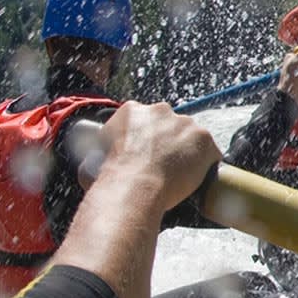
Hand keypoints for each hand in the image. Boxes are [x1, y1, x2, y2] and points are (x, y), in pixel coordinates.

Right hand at [92, 102, 222, 214]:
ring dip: (189, 152)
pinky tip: (198, 178)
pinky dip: (206, 165)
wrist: (135, 186)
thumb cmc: (111, 178)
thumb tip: (87, 169)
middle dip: (170, 142)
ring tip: (181, 174)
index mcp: (132, 110)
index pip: (145, 121)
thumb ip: (97, 156)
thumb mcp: (92, 159)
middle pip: (171, 125)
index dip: (147, 139)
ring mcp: (185, 123)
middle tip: (165, 165)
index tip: (148, 154)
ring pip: (192, 137)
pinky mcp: (204, 140)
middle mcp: (161, 110)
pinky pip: (210, 153)